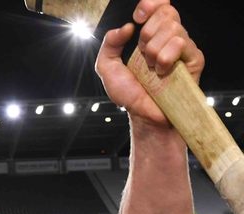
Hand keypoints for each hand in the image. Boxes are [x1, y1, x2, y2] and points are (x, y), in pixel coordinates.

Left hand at [95, 0, 203, 127]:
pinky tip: (162, 72)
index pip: (159, 5)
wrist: (143, 114)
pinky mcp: (194, 58)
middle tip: (143, 54)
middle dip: (147, 34)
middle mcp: (169, 38)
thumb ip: (109, 44)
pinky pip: (181, 43)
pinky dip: (165, 58)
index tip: (137, 18)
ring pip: (172, 28)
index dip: (150, 5)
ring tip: (152, 68)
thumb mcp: (107, 67)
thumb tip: (126, 28)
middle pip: (166, 12)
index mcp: (151, 35)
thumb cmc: (129, 94)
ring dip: (154, 50)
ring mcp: (183, 48)